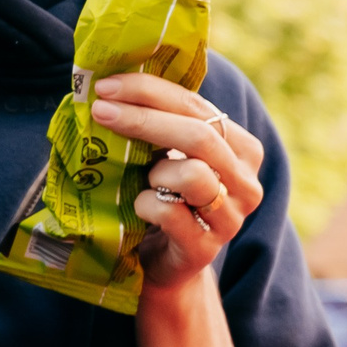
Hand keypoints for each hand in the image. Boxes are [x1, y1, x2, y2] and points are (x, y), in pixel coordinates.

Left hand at [88, 74, 265, 290]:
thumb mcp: (169, 155)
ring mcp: (230, 217)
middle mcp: (246, 182)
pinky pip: (169, 212)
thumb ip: (162, 124)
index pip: (199, 107)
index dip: (151, 91)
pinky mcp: (206, 248)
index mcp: (242, 150)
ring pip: (193, 175)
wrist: (164, 261)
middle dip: (145, 118)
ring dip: (155, 172)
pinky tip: (140, 208)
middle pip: (201, 136)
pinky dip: (145, 204)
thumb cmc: (163, 198)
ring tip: (144, 180)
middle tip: (101, 110)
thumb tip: (113, 84)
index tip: (107, 86)